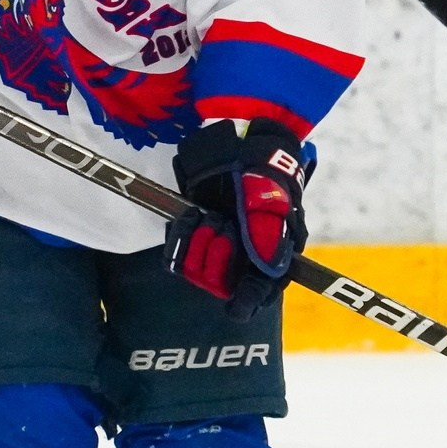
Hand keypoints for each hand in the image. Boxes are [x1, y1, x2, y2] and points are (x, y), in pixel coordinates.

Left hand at [163, 120, 310, 320]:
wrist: (235, 141)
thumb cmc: (262, 170)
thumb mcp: (270, 199)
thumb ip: (269, 236)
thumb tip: (270, 271)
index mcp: (270, 255)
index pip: (259, 292)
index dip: (248, 300)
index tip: (236, 306)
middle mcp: (243, 257)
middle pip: (222, 285)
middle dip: (219, 259)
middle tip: (224, 228)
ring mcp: (215, 248)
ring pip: (197, 273)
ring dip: (200, 244)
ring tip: (210, 216)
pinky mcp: (192, 237)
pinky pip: (176, 257)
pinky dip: (181, 237)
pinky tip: (192, 216)